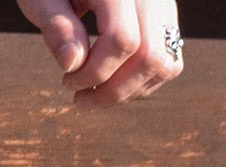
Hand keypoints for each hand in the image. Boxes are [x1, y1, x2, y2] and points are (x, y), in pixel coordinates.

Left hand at [17, 0, 182, 102]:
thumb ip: (56, 27)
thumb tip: (72, 63)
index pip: (122, 40)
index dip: (94, 73)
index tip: (67, 81)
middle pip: (149, 55)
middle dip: (113, 91)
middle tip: (80, 98)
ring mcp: (163, 4)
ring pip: (164, 62)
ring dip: (128, 92)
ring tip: (94, 93)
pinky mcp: (165, 17)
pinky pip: (168, 59)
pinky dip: (142, 82)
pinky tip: (112, 83)